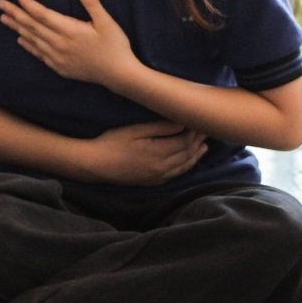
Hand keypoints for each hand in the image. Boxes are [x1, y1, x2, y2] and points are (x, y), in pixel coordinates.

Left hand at [0, 0, 138, 89]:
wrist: (118, 75)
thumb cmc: (115, 46)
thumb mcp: (107, 22)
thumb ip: (92, 3)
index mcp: (69, 30)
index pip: (42, 14)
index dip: (28, 3)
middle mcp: (59, 43)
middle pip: (32, 26)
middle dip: (15, 13)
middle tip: (0, 4)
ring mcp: (57, 57)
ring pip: (32, 39)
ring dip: (17, 28)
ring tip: (4, 19)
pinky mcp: (59, 67)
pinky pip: (39, 54)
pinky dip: (28, 45)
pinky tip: (20, 39)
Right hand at [82, 121, 208, 186]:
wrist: (95, 165)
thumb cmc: (112, 142)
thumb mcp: (136, 129)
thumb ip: (161, 127)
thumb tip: (182, 122)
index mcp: (160, 152)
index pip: (186, 141)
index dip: (195, 131)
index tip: (200, 120)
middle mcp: (163, 167)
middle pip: (188, 154)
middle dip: (198, 141)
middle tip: (206, 130)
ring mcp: (158, 177)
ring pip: (184, 166)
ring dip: (195, 155)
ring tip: (204, 146)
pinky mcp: (152, 182)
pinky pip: (175, 174)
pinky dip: (185, 166)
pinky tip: (187, 161)